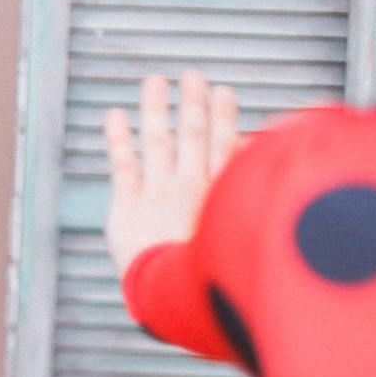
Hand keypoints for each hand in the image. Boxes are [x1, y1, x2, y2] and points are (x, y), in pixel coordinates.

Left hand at [103, 70, 239, 280]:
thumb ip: (253, 199)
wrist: (182, 300)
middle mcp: (191, 189)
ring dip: (157, 109)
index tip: (224, 93)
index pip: (226, 149)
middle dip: (193, 105)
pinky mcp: (126, 208)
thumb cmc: (217, 279)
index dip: (225, 119)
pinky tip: (114, 115)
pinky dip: (117, 138)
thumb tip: (262, 163)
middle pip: (195, 137)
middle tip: (193, 76)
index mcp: (222, 197)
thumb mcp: (246, 237)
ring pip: (159, 142)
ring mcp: (158, 195)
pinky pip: (123, 165)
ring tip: (155, 81)